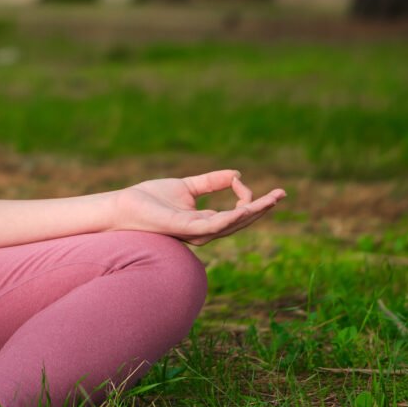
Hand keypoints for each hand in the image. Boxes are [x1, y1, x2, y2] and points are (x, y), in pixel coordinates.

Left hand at [111, 169, 285, 245]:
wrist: (125, 207)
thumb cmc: (151, 199)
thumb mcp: (187, 186)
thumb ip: (210, 182)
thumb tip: (237, 173)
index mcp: (206, 222)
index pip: (237, 215)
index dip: (249, 199)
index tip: (242, 179)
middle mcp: (205, 231)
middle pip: (241, 222)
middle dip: (262, 209)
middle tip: (282, 194)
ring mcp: (196, 232)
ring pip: (231, 224)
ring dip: (252, 213)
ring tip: (270, 200)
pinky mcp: (185, 229)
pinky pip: (212, 225)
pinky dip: (229, 218)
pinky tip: (243, 209)